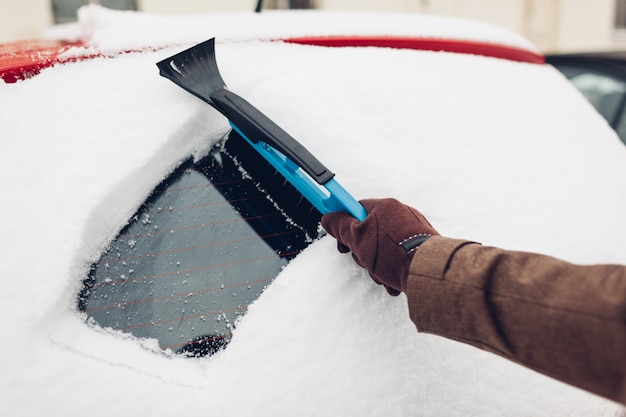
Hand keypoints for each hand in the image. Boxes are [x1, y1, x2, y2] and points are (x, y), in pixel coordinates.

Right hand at [321, 199, 438, 294]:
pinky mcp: (422, 245)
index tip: (338, 232)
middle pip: (369, 231)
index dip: (344, 224)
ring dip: (378, 265)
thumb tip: (329, 218)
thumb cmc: (395, 255)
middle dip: (364, 252)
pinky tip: (393, 280)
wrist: (428, 273)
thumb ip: (340, 227)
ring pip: (384, 248)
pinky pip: (399, 256)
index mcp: (385, 207)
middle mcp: (401, 213)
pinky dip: (393, 269)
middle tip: (364, 260)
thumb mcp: (357, 240)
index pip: (355, 208)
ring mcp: (413, 229)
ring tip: (382, 274)